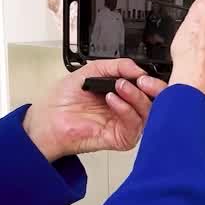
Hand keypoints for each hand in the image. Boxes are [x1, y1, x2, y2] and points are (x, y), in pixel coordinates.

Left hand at [23, 58, 167, 161]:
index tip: (144, 73)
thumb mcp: (92, 70)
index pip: (150, 88)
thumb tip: (138, 68)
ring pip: (148, 113)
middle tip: (142, 80)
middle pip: (156, 101)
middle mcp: (128, 109)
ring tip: (119, 86)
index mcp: (125, 94)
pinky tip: (112, 100)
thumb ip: (118, 66)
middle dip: (153, 88)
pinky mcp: (121, 138)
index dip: (152, 80)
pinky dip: (126, 110)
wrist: (48, 119)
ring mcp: (126, 124)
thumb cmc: (64, 99)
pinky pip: (134, 125)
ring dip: (136, 97)